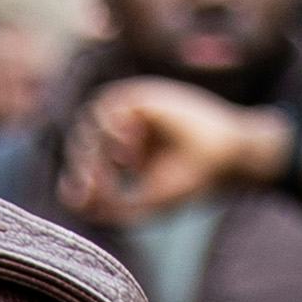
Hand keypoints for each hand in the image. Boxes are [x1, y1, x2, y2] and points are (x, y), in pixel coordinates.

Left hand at [55, 78, 293, 227]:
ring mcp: (132, 112)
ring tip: (120, 167)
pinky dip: (112, 129)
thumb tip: (73, 199)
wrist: (228, 160)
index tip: (83, 200)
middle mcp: (123, 132)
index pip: (83, 165)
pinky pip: (108, 105)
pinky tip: (128, 151)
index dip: (76, 183)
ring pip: (90, 122)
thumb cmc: (192, 181)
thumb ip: (109, 205)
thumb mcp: (145, 204)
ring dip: (95, 148)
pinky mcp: (142, 96)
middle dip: (84, 168)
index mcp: (122, 156)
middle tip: (98, 187)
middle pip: (82, 144)